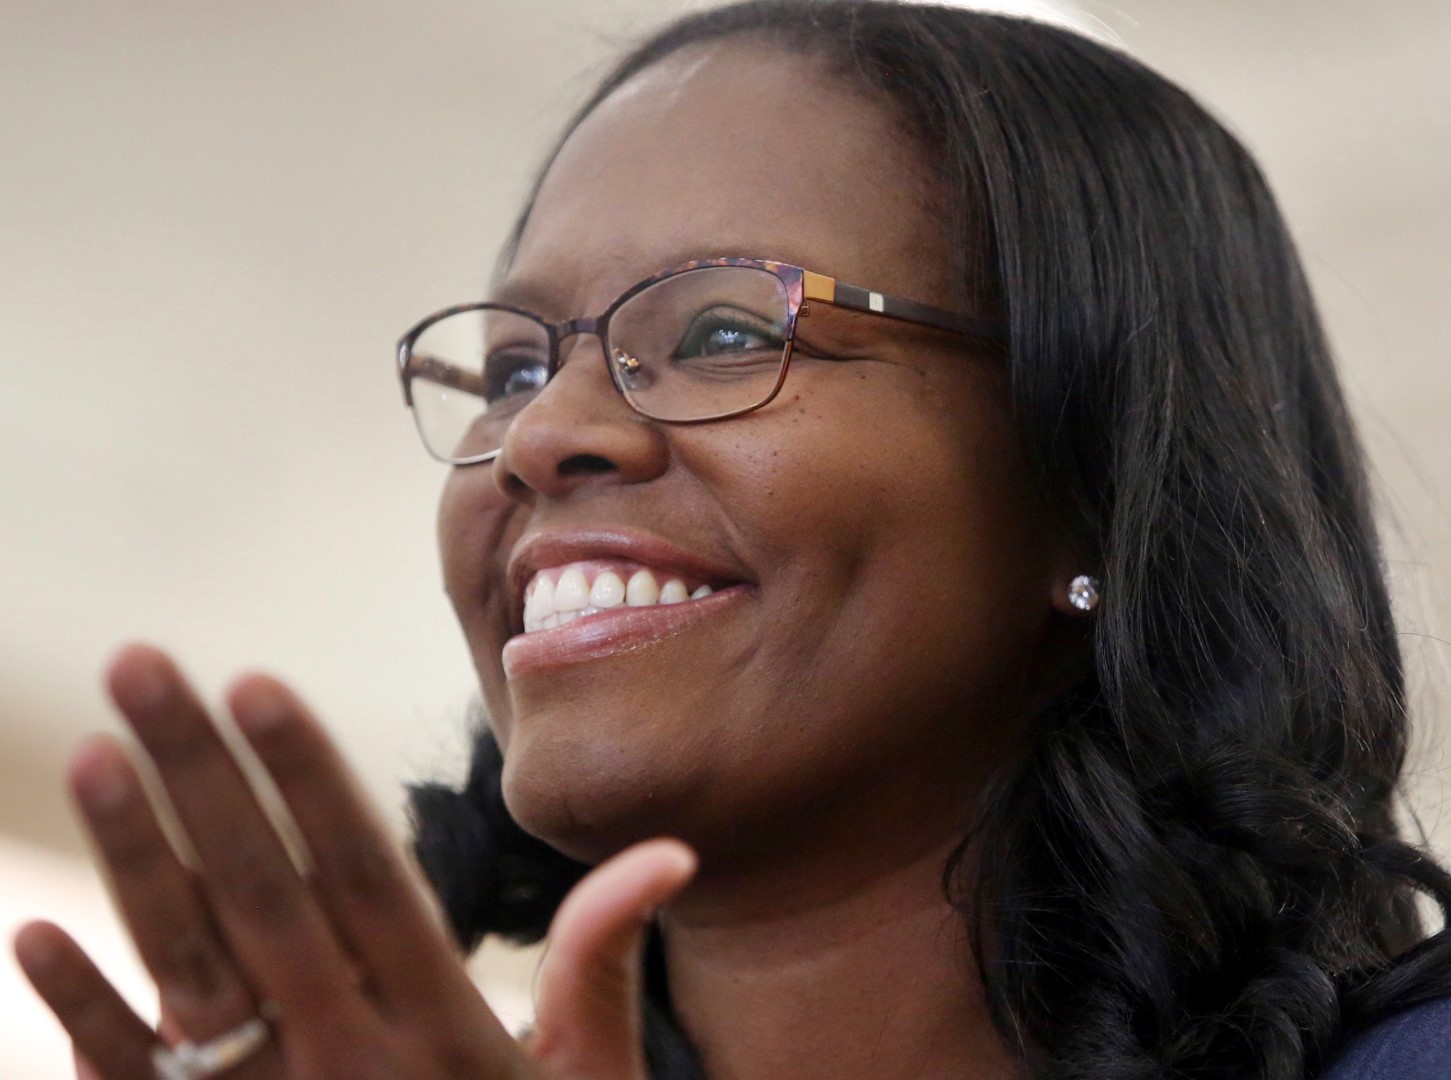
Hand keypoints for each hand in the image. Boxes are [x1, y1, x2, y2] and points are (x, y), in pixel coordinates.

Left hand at [12, 644, 696, 1079]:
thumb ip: (601, 967)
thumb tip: (665, 853)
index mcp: (440, 1027)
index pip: (358, 874)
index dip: (305, 778)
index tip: (255, 681)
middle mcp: (345, 1058)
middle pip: (259, 895)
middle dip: (199, 774)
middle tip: (139, 664)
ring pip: (190, 970)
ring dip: (134, 861)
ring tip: (92, 753)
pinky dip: (84, 1015)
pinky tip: (38, 933)